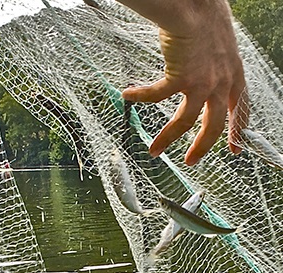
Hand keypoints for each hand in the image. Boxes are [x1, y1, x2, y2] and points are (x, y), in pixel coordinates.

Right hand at [119, 0, 246, 164]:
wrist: (195, 5)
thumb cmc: (204, 13)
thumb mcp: (220, 43)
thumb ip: (215, 61)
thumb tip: (202, 66)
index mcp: (233, 73)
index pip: (240, 108)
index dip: (238, 130)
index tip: (235, 148)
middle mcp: (221, 82)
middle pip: (213, 125)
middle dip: (202, 147)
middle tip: (191, 161)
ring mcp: (202, 82)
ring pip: (184, 122)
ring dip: (167, 138)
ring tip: (154, 150)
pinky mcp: (180, 77)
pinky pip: (157, 96)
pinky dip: (141, 96)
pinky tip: (128, 95)